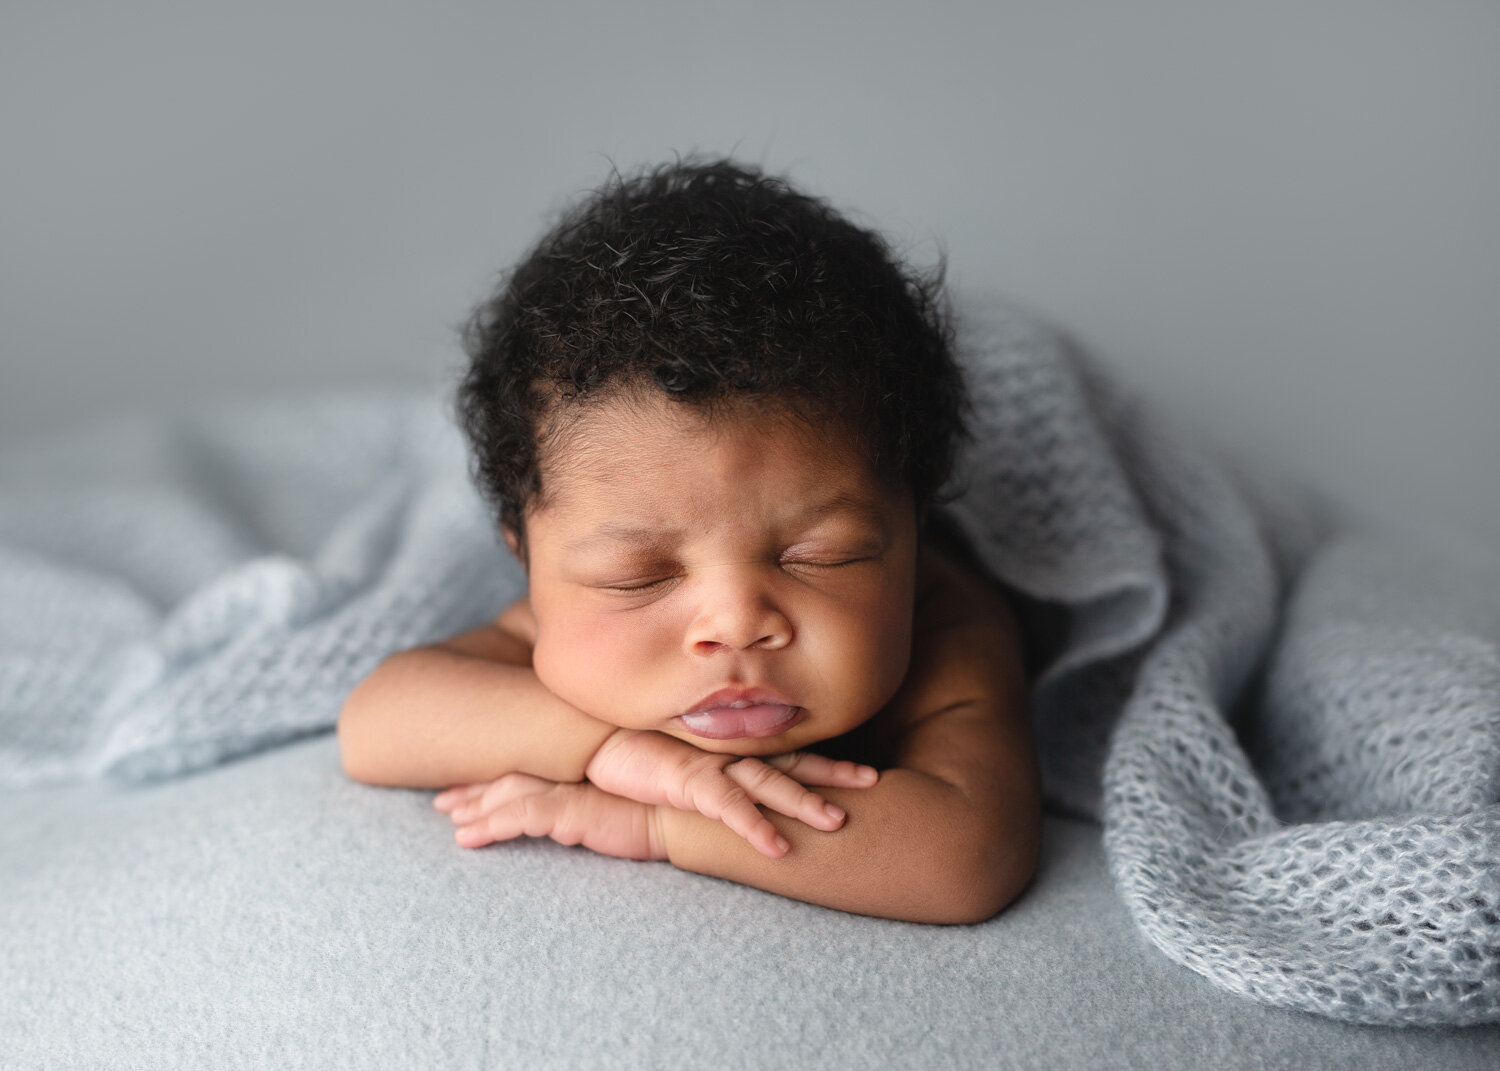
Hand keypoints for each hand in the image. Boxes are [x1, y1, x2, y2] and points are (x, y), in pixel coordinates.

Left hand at [436, 775, 665, 859]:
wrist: (681, 815)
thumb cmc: (656, 809)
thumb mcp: (615, 805)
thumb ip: (589, 803)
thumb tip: (571, 816)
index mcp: (577, 768)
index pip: (526, 768)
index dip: (494, 778)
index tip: (468, 788)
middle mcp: (568, 773)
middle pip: (508, 778)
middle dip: (473, 791)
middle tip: (443, 804)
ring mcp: (567, 789)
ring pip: (506, 797)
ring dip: (474, 810)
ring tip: (450, 823)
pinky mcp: (569, 810)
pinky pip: (519, 818)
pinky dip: (489, 827)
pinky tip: (467, 839)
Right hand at [581, 729, 877, 857]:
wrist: (595, 742)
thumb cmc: (639, 755)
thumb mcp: (685, 769)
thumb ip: (713, 779)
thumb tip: (737, 796)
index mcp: (734, 754)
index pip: (791, 757)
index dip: (829, 765)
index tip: (867, 774)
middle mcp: (731, 756)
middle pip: (794, 764)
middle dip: (835, 775)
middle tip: (875, 783)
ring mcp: (713, 767)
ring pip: (770, 783)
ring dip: (805, 801)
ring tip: (839, 822)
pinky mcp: (689, 782)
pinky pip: (730, 808)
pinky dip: (755, 827)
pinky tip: (778, 847)